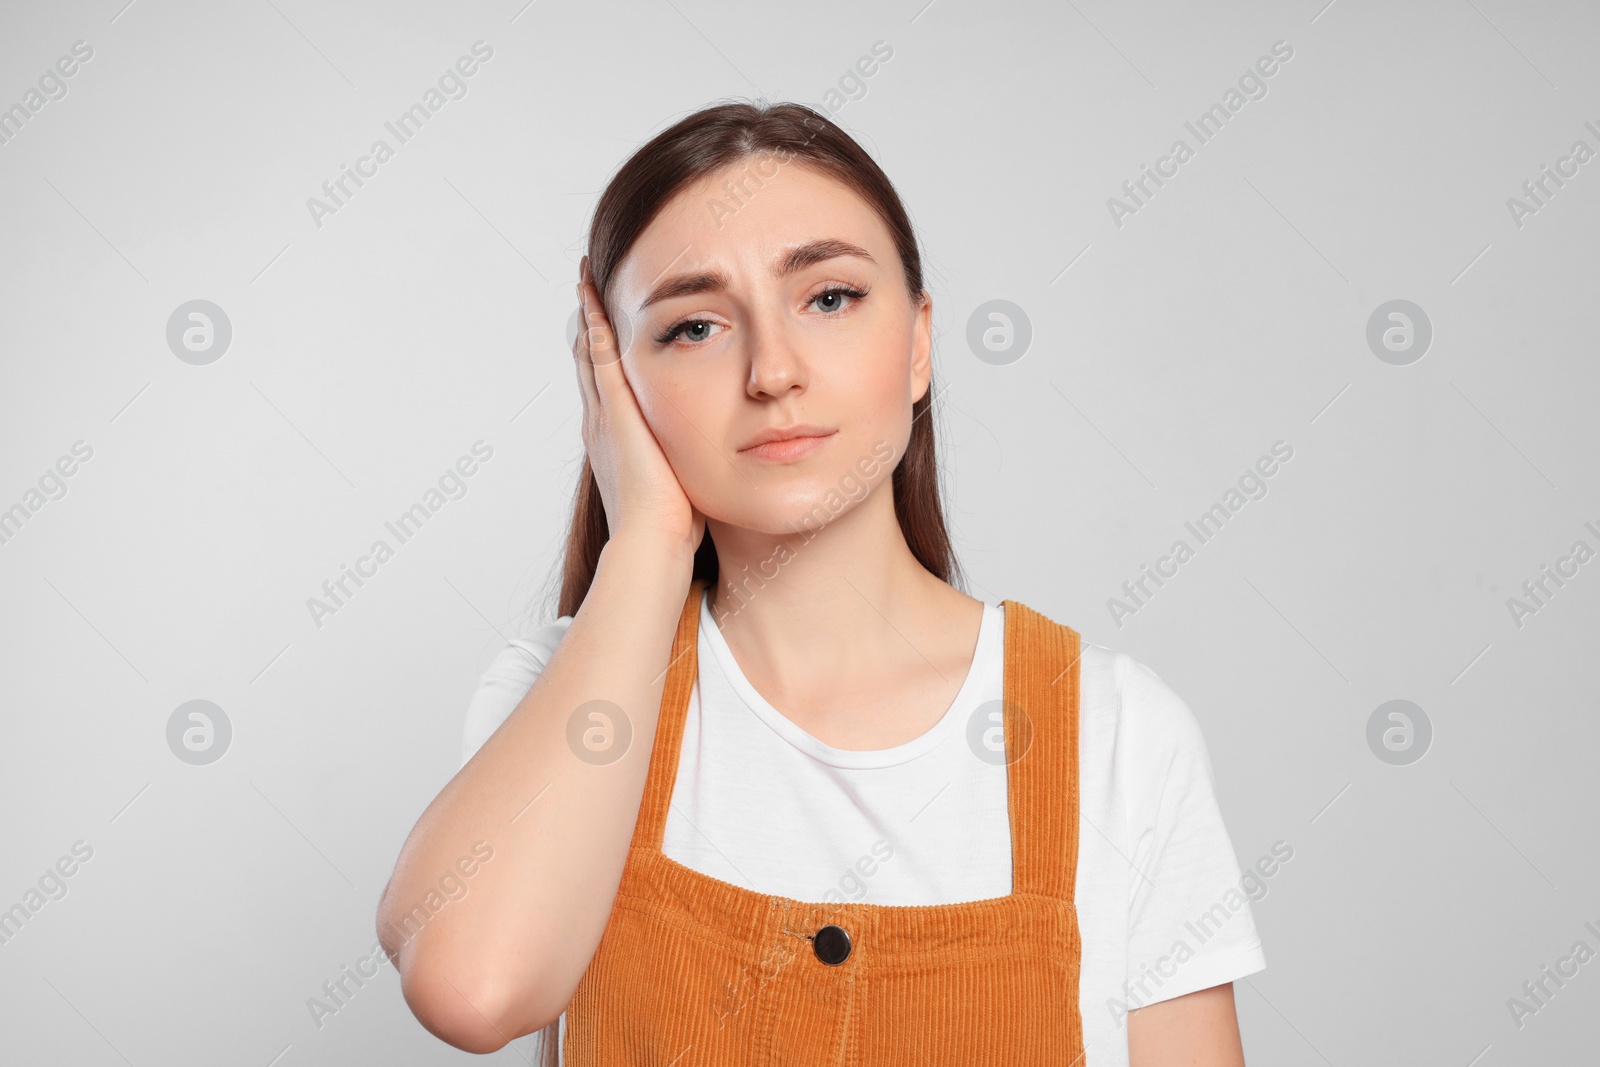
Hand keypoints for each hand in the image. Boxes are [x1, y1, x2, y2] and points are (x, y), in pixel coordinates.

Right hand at [573, 255, 705, 558]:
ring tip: (584, 282)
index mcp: (616, 441)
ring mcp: (606, 414)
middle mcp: (603, 423)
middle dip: (590, 327)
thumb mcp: (680, 484)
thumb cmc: (671, 526)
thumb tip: (706, 467)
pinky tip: (593, 295)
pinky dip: (594, 323)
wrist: (652, 540)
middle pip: (590, 363)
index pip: (607, 388)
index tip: (606, 329)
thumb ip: (688, 466)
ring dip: (588, 316)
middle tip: (586, 291)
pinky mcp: (615, 409)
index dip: (604, 358)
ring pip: (590, 352)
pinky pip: (599, 356)